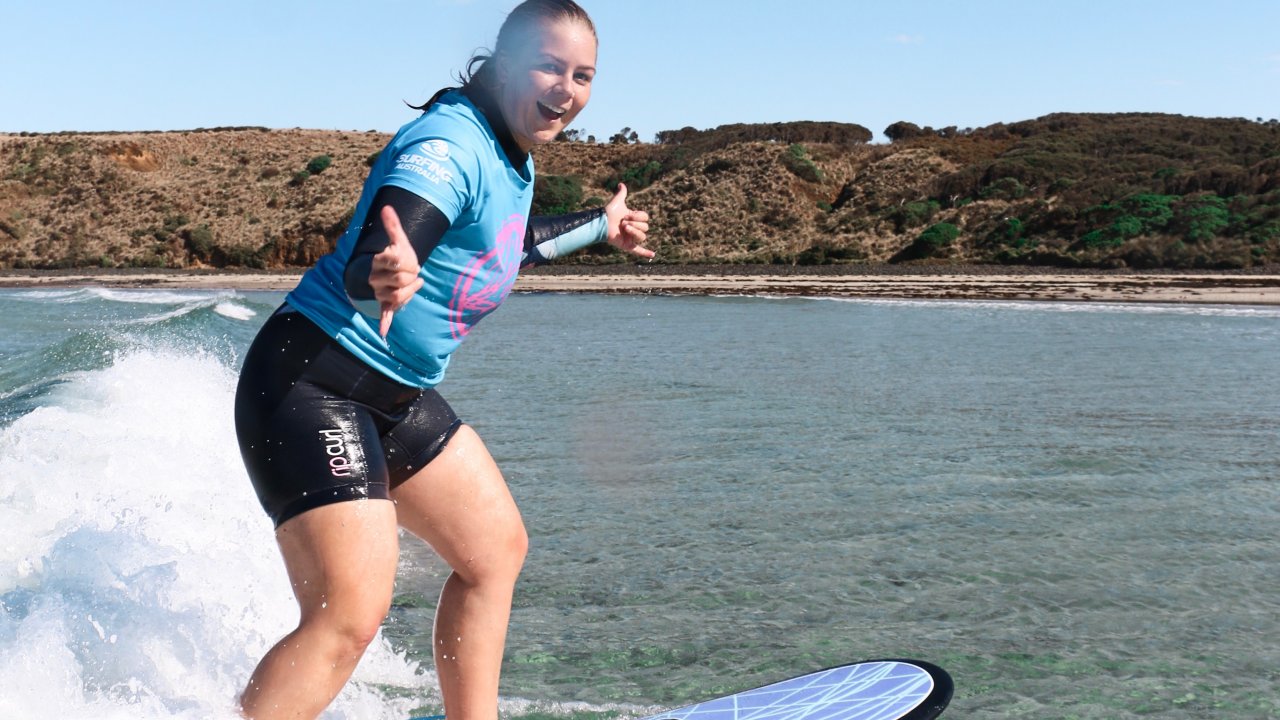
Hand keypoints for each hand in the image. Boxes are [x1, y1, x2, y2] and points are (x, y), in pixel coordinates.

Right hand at [369, 205, 424, 337]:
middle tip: (414, 273)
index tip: (410, 261)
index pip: (397, 262)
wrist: (386, 272)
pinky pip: (384, 314)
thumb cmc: (395, 254)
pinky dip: (384, 323)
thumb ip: (392, 225)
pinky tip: (384, 333)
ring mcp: (379, 292)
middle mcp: (376, 278)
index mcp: (379, 261)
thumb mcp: (396, 240)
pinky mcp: (385, 304)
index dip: (408, 262)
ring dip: (411, 292)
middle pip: (400, 280)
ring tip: (416, 284)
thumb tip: (387, 207)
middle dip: (412, 276)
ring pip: (399, 296)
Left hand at [604, 183, 654, 258]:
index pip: (645, 218)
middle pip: (645, 227)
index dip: (638, 216)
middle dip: (635, 224)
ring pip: (642, 236)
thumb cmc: (608, 213)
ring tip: (624, 228)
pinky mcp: (628, 245)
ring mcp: (631, 238)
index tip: (627, 214)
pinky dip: (646, 253)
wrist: (601, 223)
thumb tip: (621, 184)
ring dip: (634, 231)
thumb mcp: (617, 202)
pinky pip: (639, 250)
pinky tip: (652, 255)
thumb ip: (621, 194)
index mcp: (634, 219)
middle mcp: (634, 229)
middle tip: (623, 222)